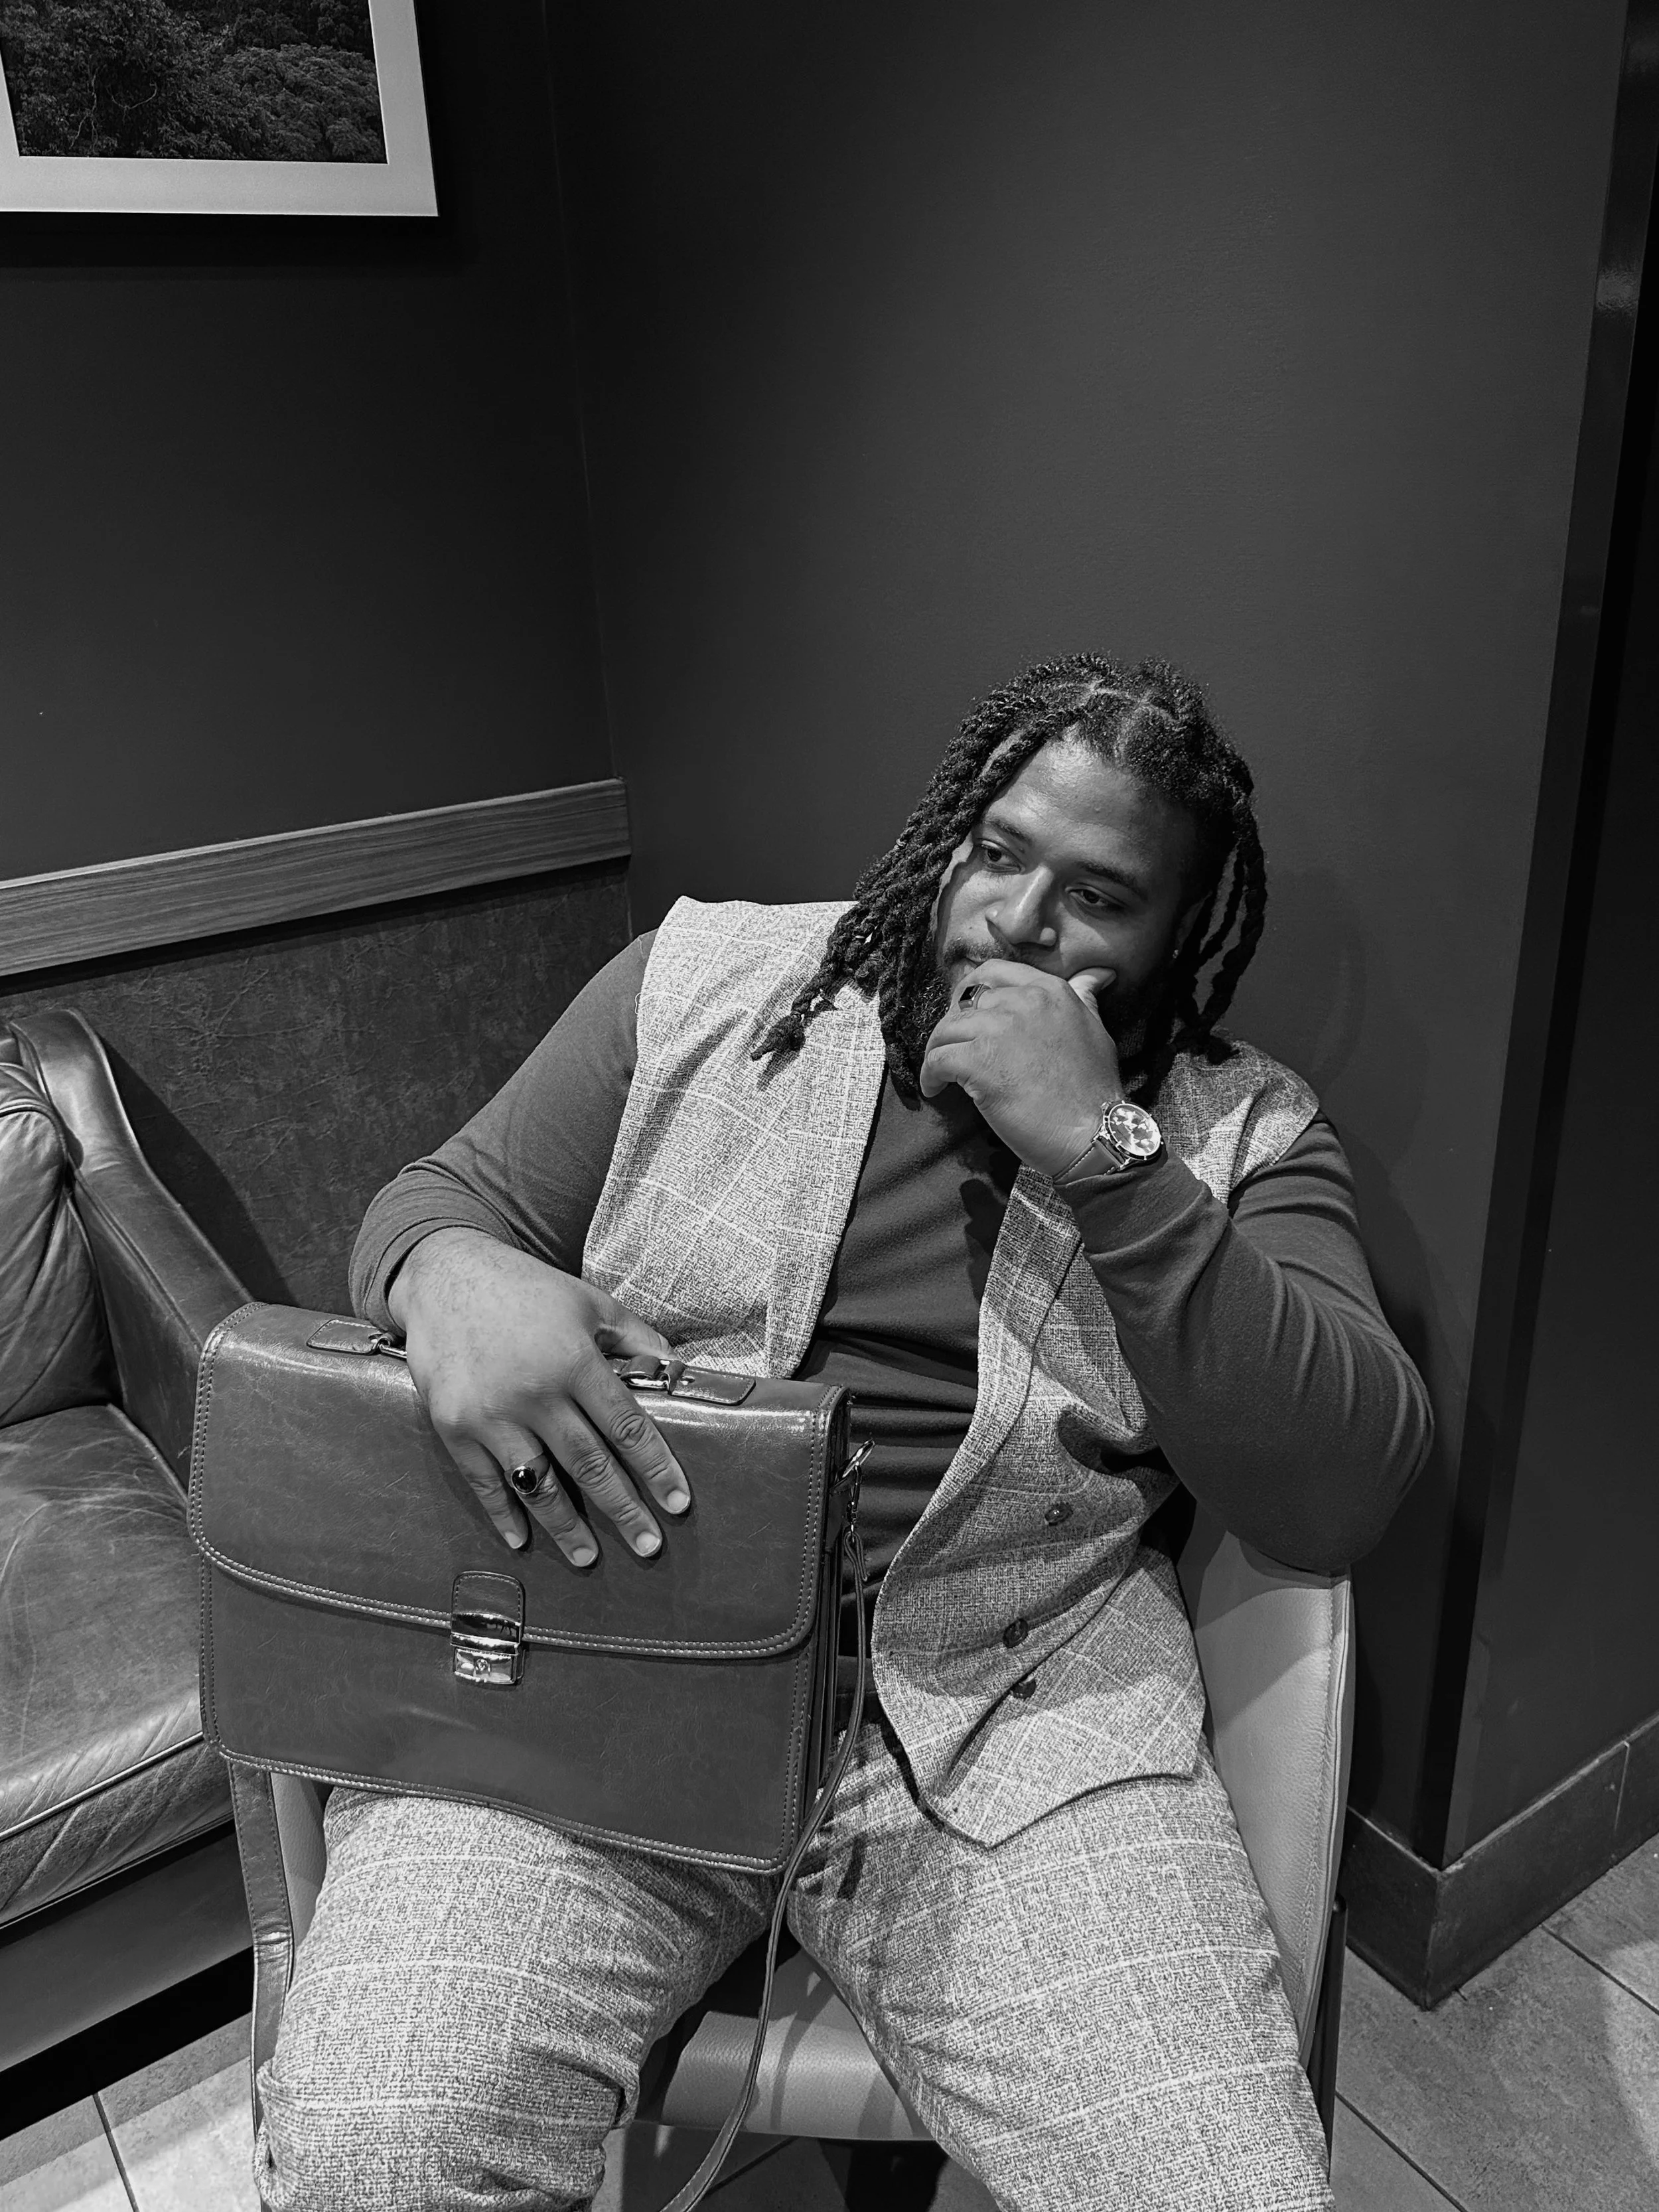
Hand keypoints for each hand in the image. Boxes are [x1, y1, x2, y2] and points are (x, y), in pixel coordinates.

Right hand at [388, 1229, 689, 1563]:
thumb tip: (675, 1372)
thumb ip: (635, 1338)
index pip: (626, 1427)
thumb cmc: (525, 1288)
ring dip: (566, 1527)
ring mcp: (490, 1414)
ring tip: (589, 1557)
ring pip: (538, 1484)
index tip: (678, 1503)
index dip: (656, 1468)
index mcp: (574, 1360)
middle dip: (623, 1510)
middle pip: (589, 1465)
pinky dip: (503, 1515)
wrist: (444, 1275)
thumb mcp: (589, 1302)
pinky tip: (522, 1541)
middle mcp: (534, 1392)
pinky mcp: (453, 1426)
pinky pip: (484, 1482)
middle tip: (649, 1547)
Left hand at [919, 961, 1123, 1175]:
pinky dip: (930, 1075)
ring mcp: (998, 1029)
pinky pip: (937, 1059)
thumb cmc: (1095, 1089)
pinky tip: (935, 1089)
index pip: (995, 972)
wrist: (1093, 1132)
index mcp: (1049, 990)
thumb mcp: (1096, 1029)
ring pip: (946, 1029)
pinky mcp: (978, 1061)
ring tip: (941, 1072)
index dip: (972, 991)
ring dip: (938, 1050)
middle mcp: (1023, 1001)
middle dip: (954, 1025)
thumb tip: (1097, 973)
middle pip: (966, 1002)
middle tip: (954, 1047)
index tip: (966, 1012)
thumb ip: (1085, 997)